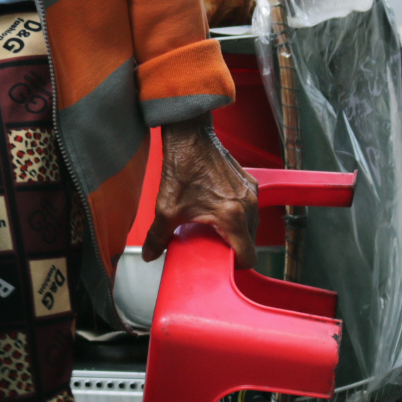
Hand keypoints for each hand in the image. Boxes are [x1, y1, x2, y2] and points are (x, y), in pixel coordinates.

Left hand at [140, 117, 258, 268]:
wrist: (190, 137)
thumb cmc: (181, 168)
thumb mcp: (166, 207)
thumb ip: (158, 236)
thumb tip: (150, 254)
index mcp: (232, 217)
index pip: (248, 256)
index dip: (236, 265)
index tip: (222, 262)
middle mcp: (247, 206)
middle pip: (250, 242)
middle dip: (234, 247)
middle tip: (214, 246)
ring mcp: (251, 193)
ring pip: (252, 225)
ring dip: (237, 231)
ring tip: (215, 229)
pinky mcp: (250, 182)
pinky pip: (250, 208)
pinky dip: (239, 214)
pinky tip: (219, 210)